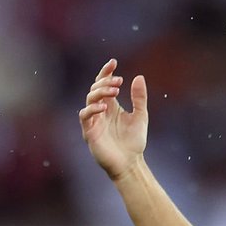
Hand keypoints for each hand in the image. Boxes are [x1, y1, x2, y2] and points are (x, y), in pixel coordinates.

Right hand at [79, 58, 147, 179]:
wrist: (130, 163)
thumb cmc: (134, 141)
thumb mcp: (140, 116)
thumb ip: (139, 98)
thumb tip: (139, 77)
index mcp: (111, 105)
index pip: (103, 84)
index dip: (106, 72)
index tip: (113, 62)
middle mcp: (100, 110)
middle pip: (95, 89)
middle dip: (105, 82)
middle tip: (119, 81)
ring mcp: (93, 120)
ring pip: (89, 99)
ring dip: (100, 92)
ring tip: (115, 91)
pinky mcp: (89, 132)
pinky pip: (85, 115)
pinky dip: (93, 109)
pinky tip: (105, 107)